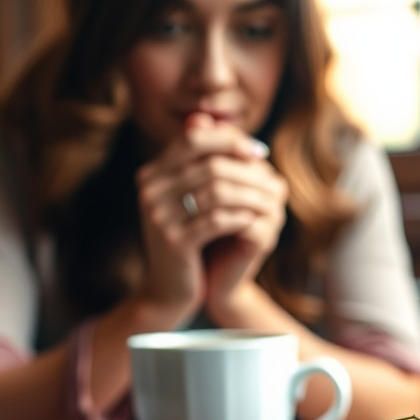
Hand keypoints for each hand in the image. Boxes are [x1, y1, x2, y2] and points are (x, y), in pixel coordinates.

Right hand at [134, 113, 275, 323]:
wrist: (167, 291)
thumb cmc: (186, 241)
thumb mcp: (188, 200)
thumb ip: (201, 166)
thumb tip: (228, 128)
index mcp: (153, 174)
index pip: (193, 138)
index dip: (229, 140)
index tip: (257, 152)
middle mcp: (150, 190)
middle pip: (208, 162)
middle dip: (245, 168)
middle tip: (269, 177)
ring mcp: (159, 216)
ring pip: (215, 190)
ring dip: (248, 193)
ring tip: (269, 199)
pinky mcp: (174, 241)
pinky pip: (216, 221)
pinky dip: (240, 218)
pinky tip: (255, 220)